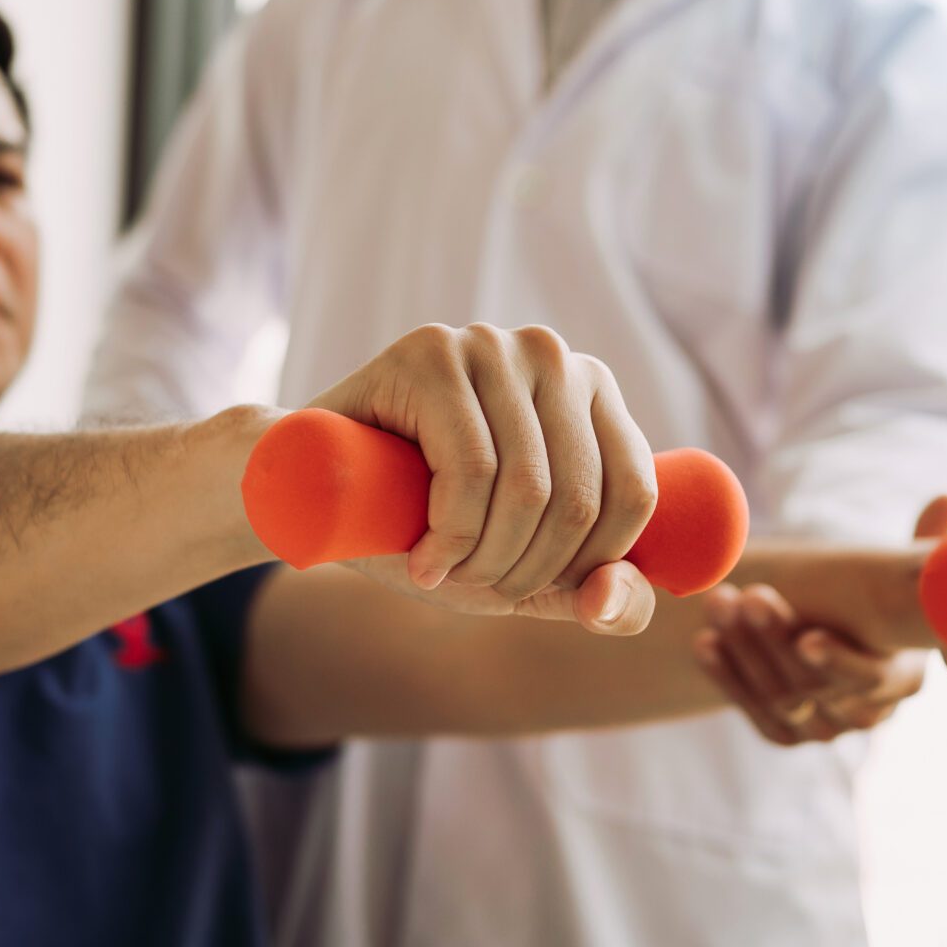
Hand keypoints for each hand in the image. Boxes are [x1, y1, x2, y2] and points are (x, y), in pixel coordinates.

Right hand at [306, 324, 659, 633]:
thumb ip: (585, 589)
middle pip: (579, 496)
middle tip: (479, 590)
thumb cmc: (423, 523)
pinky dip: (452, 537)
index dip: (595, 564)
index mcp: (592, 393)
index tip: (536, 589)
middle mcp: (552, 354)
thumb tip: (611, 602)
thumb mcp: (520, 568)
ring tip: (446, 576)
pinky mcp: (433, 351)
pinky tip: (424, 558)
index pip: (635, 490)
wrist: (311, 487)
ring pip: (529, 487)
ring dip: (488, 561)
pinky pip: (473, 470)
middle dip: (530, 571)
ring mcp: (492, 345)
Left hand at [692, 583, 927, 745]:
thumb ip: (927, 543)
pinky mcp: (789, 732)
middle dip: (774, 640)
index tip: (805, 637)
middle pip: (814, 688)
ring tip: (718, 602)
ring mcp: (826, 728)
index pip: (871, 681)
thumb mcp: (907, 570)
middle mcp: (867, 713)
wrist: (839, 633)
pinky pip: (754, 713)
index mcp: (905, 677)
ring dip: (742, 652)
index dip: (838, 661)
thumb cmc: (879, 597)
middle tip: (745, 595)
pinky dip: (726, 678)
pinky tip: (704, 643)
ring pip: (779, 700)